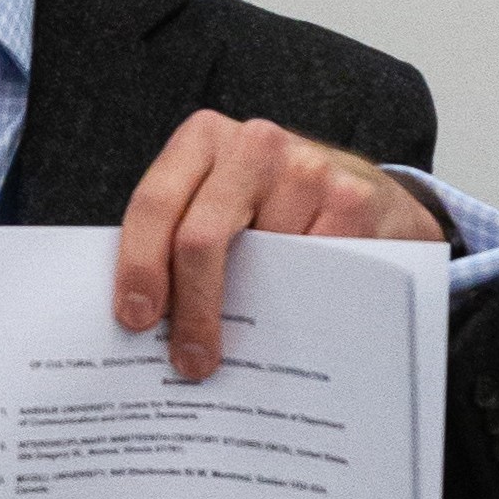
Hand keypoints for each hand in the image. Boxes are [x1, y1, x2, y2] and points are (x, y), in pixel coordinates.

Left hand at [114, 110, 444, 380]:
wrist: (362, 190)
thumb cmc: (270, 204)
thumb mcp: (218, 199)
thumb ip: (178, 236)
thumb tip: (144, 318)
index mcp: (203, 138)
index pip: (155, 204)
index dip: (139, 265)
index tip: (136, 319)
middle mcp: (253, 144)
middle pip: (200, 238)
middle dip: (191, 309)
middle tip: (190, 360)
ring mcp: (306, 168)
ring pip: (260, 265)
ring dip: (250, 315)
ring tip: (247, 342)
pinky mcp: (352, 199)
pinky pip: (313, 274)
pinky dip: (299, 308)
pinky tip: (293, 322)